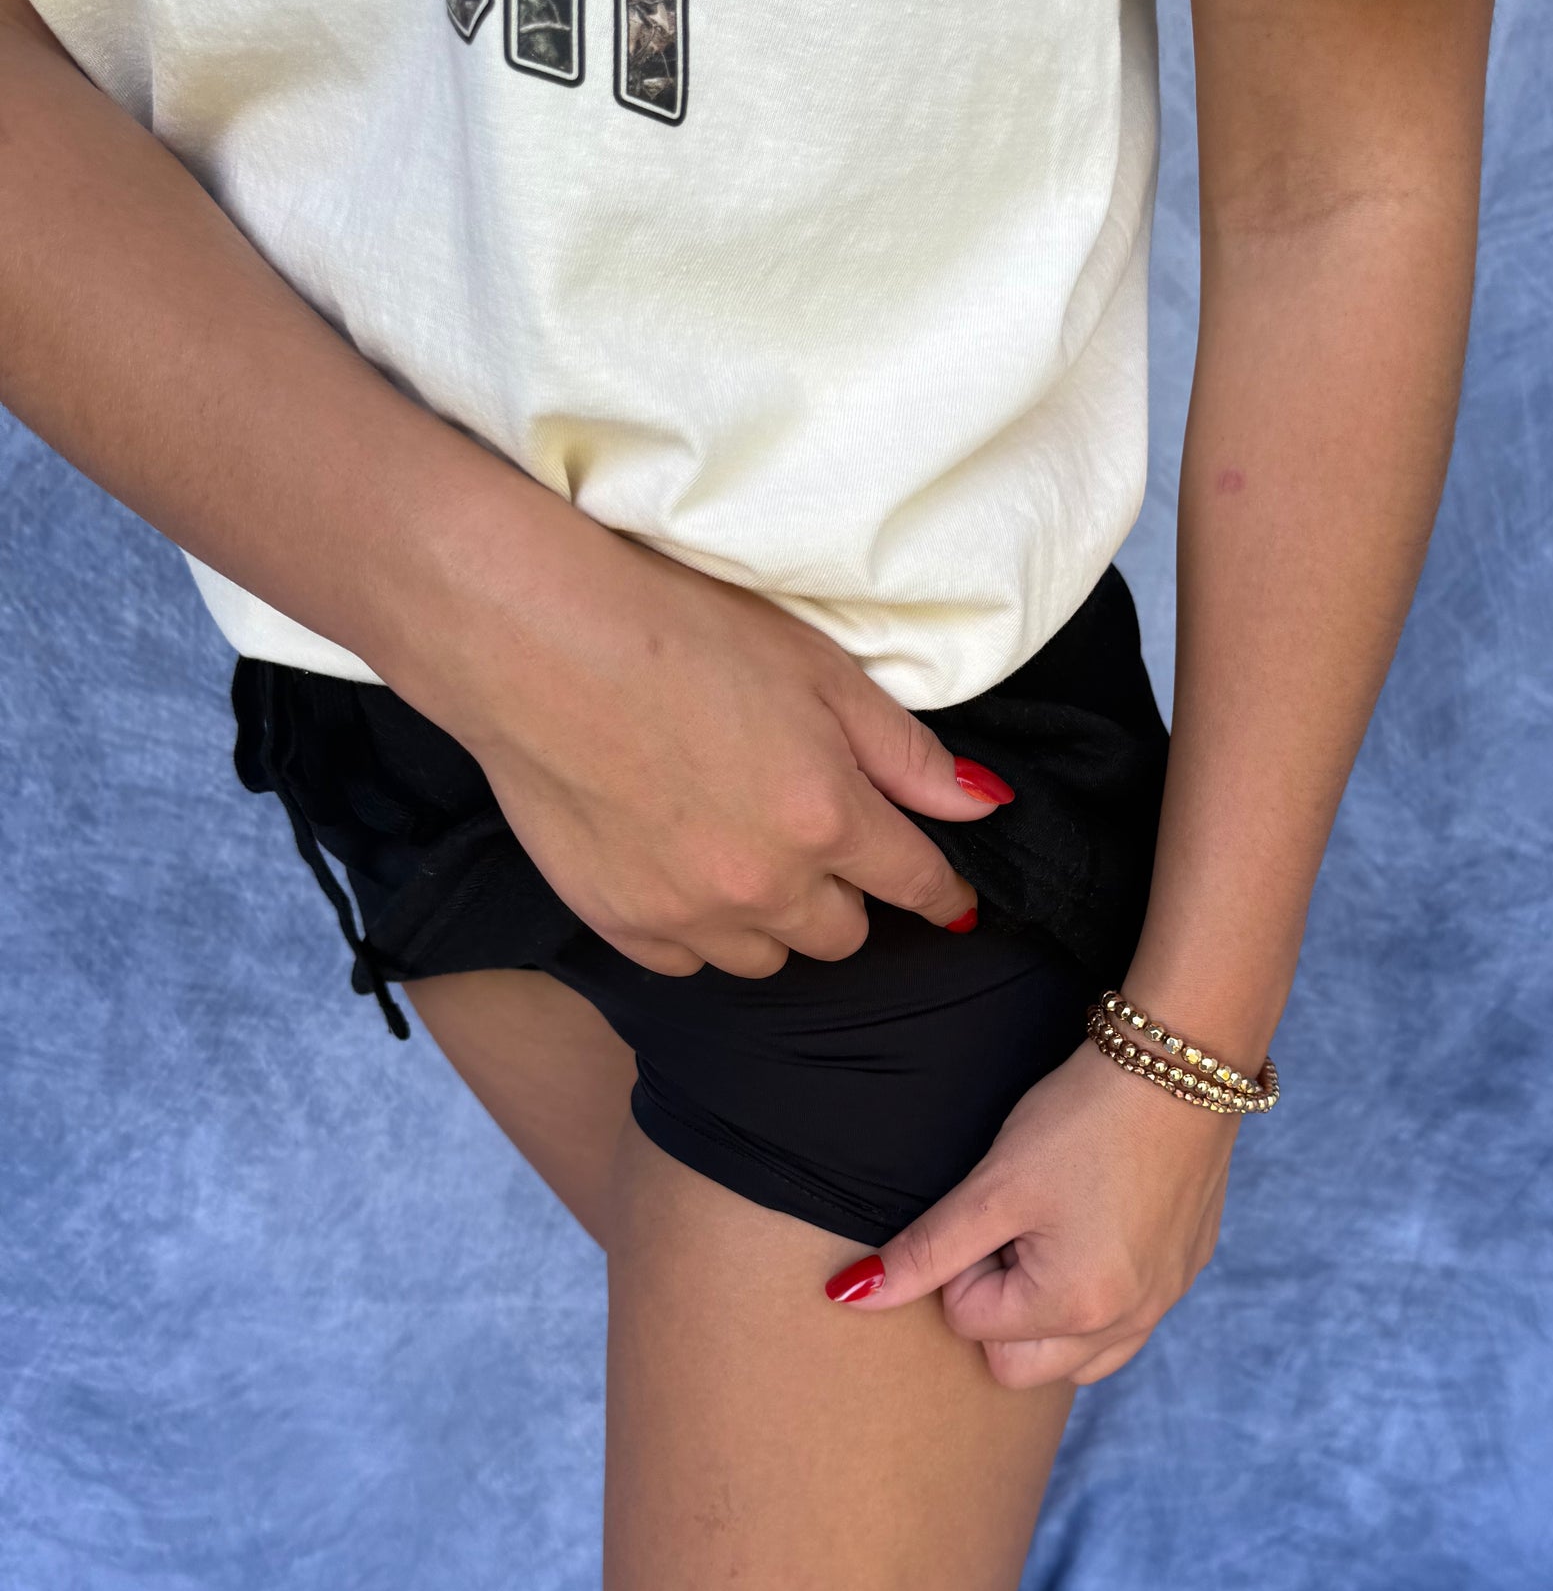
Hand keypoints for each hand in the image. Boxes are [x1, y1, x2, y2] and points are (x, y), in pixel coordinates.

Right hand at [429, 530, 1008, 977]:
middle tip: (814, 835)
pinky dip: (696, 929)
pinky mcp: (619, 925)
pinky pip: (687, 961)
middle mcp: (765, 885)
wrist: (530, 639)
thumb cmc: (677, 629)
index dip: (943, 891)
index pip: (917, 885)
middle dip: (845, 893)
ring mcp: (687, 914)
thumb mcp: (817, 668)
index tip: (953, 899)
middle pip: (842, 934)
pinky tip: (677, 868)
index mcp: (827, 817)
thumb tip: (982, 806)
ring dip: (772, 917)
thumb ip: (906, 752)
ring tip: (740, 849)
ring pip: (766, 957)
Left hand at [828, 1045, 1237, 1386]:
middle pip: (1018, 1367)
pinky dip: (1097, 1296)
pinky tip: (1099, 1226)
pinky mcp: (1185, 1273)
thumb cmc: (1083, 1120)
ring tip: (1053, 1234)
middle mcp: (1126, 1323)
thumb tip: (849, 1296)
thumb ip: (923, 1252)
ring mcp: (1164, 1303)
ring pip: (1077, 1360)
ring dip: (1047, 1317)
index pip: (969, 1324)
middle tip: (1016, 1231)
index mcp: (1074, 1308)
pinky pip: (1126, 1323)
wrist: (1182, 1064)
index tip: (993, 1209)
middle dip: (1000, 1309)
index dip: (964, 1264)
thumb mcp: (993, 1186)